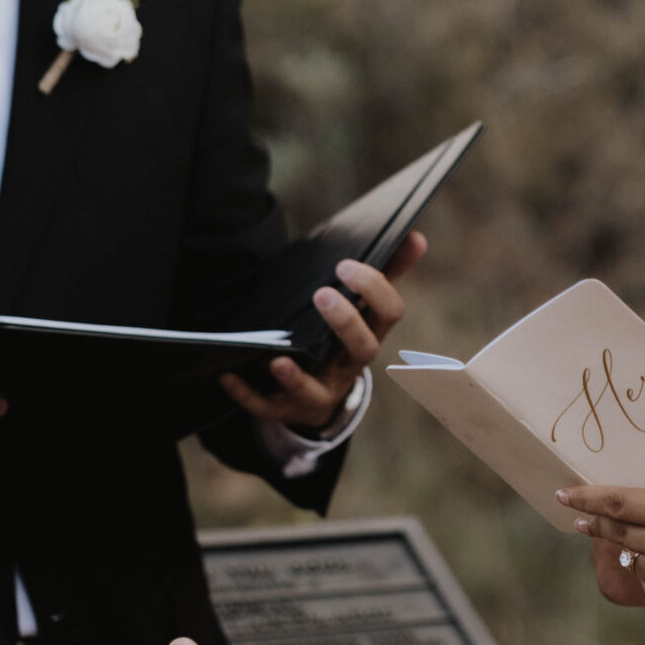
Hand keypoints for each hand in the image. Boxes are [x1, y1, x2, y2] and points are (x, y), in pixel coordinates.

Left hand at [220, 229, 426, 431]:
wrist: (314, 397)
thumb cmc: (338, 341)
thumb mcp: (361, 309)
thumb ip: (385, 273)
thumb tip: (416, 236)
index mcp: (369, 335)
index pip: (389, 313)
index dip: (373, 289)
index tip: (347, 265)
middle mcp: (349, 366)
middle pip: (363, 349)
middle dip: (345, 323)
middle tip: (322, 294)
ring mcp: (320, 391)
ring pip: (316, 391)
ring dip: (297, 377)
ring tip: (278, 358)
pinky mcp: (286, 408)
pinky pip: (267, 406)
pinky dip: (248, 393)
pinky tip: (227, 375)